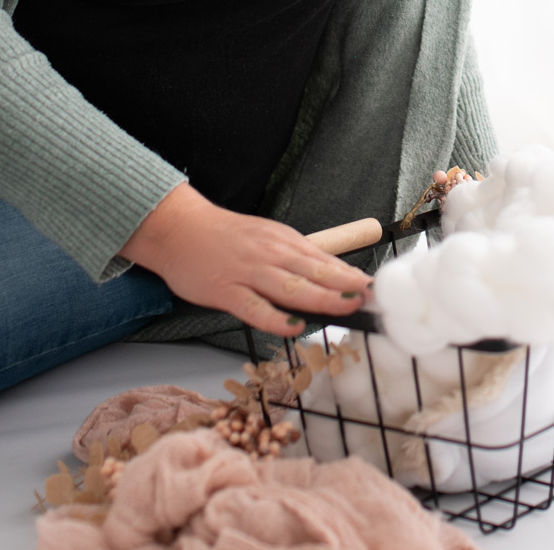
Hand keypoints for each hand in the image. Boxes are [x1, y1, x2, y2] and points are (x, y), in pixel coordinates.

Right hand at [119, 182, 372, 336]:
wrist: (178, 229)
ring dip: (322, 297)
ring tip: (348, 306)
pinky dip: (276, 317)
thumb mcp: (266, 238)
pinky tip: (295, 325)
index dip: (351, 275)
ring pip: (291, 286)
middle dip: (346, 285)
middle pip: (315, 271)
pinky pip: (255, 307)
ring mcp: (248, 273)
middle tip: (373, 298)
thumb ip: (294, 257)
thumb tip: (329, 276)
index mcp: (283, 241)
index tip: (376, 289)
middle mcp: (271, 254)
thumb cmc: (224, 237)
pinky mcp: (226, 291)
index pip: (325, 259)